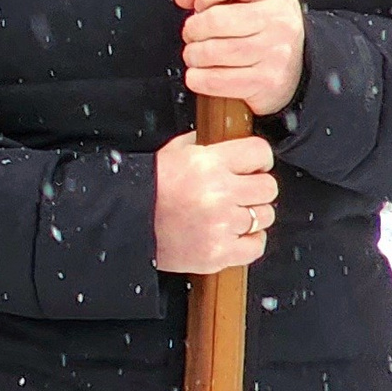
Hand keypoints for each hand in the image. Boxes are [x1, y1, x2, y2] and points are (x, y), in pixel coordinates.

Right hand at [154, 130, 278, 273]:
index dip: (258, 159)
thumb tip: (227, 138)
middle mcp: (218, 193)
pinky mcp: (218, 253)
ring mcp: (220, 225)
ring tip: (230, 213)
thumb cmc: (145, 188)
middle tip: (240, 191)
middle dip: (256, 188)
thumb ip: (202, 144)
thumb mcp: (170, 152)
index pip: (260, 152)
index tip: (253, 166)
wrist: (122, 223)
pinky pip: (257, 245)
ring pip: (265, 216)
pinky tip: (234, 233)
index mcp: (207, 163)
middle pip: (268, 187)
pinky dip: (249, 240)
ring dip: (252, 214)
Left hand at [176, 0, 304, 117]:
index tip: (200, 3)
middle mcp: (280, 21)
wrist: (298, 67)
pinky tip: (199, 73)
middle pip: (216, 20)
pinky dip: (198, 78)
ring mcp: (276, 53)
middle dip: (192, 28)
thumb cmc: (263, 28)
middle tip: (192, 34)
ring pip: (214, 51)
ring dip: (193, 54)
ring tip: (195, 54)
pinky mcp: (267, 81)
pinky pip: (218, 80)